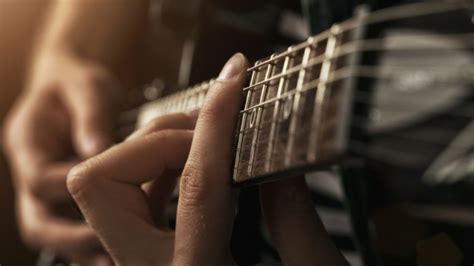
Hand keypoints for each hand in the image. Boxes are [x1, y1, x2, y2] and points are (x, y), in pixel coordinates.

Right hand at [3, 49, 120, 264]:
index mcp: (27, 142)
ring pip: (52, 230)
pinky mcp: (63, 194)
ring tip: (115, 260)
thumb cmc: (77, 81)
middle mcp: (31, 169)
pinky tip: (119, 247)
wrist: (73, 85)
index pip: (36, 179)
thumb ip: (91, 116)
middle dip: (69, 240)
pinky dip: (92, 238)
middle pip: (35, 220)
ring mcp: (45, 187)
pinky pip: (72, 223)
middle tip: (107, 251)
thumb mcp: (86, 86)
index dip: (68, 191)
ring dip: (81, 247)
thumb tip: (98, 149)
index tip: (105, 200)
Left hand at [67, 54, 347, 265]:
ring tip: (211, 136)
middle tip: (213, 124)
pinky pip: (134, 197)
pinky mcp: (148, 256)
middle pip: (103, 182)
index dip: (217, 124)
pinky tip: (202, 163)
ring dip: (159, 146)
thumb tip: (278, 155)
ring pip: (108, 184)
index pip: (196, 186)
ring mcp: (139, 265)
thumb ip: (293, 215)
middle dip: (158, 138)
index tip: (234, 79)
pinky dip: (164, 168)